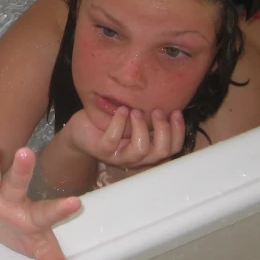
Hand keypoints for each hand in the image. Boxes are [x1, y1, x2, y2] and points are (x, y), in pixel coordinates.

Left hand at [65, 107, 184, 168]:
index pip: (172, 149)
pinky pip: (113, 140)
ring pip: (141, 150)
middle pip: (161, 152)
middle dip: (163, 129)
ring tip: (135, 111)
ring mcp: (119, 156)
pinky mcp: (102, 150)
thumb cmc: (110, 123)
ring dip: (142, 127)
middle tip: (156, 111)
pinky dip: (119, 122)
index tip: (176, 111)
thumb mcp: (134, 120)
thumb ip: (150, 118)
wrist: (81, 132)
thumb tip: (169, 102)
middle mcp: (136, 157)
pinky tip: (122, 110)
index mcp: (147, 149)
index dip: (178, 132)